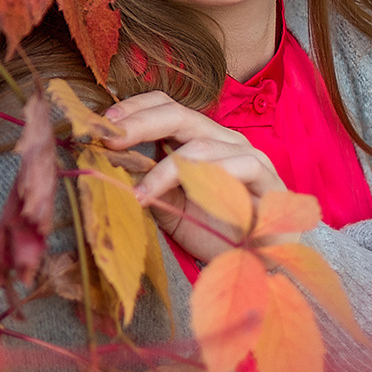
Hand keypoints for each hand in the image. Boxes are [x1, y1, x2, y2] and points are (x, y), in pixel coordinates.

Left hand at [102, 91, 291, 263]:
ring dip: (167, 169)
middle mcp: (223, 139)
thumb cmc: (210, 231)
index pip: (165, 106)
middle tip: (111, 139)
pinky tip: (192, 198)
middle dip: (140, 124)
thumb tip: (106, 162)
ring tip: (142, 193)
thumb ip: (145, 181)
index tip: (103, 122)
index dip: (134, 108)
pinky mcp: (269, 178)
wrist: (254, 264)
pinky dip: (208, 180)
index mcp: (198, 138)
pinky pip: (238, 167)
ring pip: (202, 145)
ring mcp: (247, 155)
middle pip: (179, 115)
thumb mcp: (168, 205)